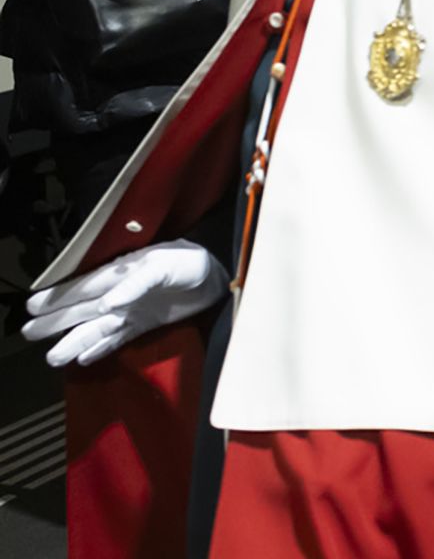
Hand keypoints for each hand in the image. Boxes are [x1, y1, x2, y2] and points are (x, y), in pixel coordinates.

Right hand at [21, 240, 227, 366]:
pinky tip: (83, 358)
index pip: (82, 288)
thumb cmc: (188, 262)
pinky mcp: (145, 324)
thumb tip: (106, 304)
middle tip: (28, 333)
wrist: (216, 277)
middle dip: (56, 322)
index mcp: (119, 273)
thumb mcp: (161, 265)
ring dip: (75, 341)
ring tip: (53, 356)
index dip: (57, 297)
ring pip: (96, 328)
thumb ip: (134, 283)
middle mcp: (120, 294)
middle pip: (82, 310)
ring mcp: (131, 311)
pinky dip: (101, 348)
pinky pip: (118, 339)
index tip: (31, 306)